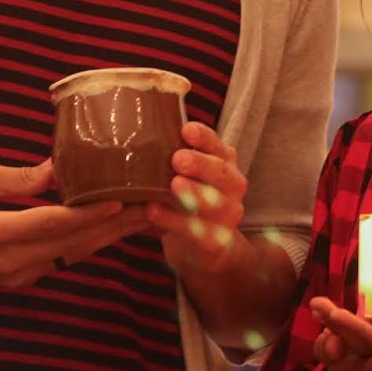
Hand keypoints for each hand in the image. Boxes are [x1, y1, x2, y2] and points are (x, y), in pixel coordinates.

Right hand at [0, 159, 151, 289]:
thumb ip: (19, 177)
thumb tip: (59, 168)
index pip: (51, 224)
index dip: (88, 213)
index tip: (120, 200)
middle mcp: (10, 263)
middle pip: (72, 243)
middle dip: (113, 224)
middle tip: (148, 206)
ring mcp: (18, 277)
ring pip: (73, 254)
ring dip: (108, 235)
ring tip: (142, 216)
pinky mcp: (23, 280)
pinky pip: (63, 259)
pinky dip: (88, 241)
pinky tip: (112, 226)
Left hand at [145, 122, 248, 275]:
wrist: (204, 241)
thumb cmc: (189, 194)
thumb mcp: (188, 172)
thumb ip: (175, 153)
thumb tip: (139, 129)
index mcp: (225, 162)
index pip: (218, 145)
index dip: (204, 138)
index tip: (186, 130)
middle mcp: (232, 185)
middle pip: (221, 173)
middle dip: (201, 164)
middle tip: (179, 159)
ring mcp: (228, 214)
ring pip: (214, 203)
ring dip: (194, 193)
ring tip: (174, 184)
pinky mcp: (215, 239)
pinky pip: (195, 230)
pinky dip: (173, 221)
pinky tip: (153, 212)